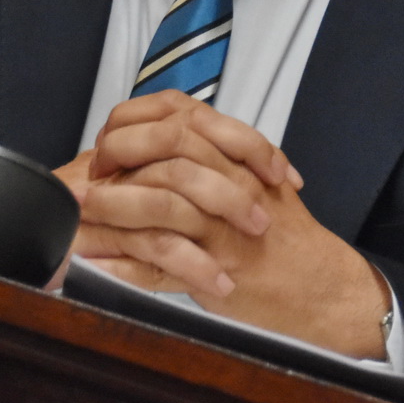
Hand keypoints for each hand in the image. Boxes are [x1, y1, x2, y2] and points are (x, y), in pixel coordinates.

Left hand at [64, 91, 390, 357]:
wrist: (323, 287)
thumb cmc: (288, 238)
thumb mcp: (260, 181)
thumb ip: (221, 155)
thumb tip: (168, 138)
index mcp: (238, 156)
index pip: (179, 115)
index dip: (137, 124)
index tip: (111, 141)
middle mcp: (233, 182)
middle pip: (168, 148)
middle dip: (117, 157)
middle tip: (90, 175)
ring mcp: (225, 227)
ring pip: (161, 203)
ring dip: (112, 207)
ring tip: (80, 214)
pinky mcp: (217, 270)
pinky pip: (160, 264)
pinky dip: (121, 266)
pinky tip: (92, 265)